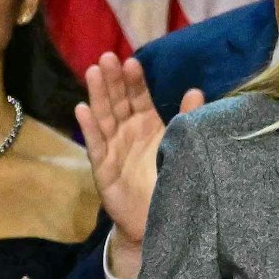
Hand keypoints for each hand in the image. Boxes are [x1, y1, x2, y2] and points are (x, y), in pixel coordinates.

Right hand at [73, 55, 203, 278]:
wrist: (158, 221)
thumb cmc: (170, 181)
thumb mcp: (182, 147)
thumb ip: (188, 119)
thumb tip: (196, 90)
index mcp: (147, 126)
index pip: (139, 97)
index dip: (134, 81)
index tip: (132, 62)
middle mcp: (128, 133)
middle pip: (117, 102)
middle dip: (112, 80)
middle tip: (107, 57)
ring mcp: (113, 149)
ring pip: (103, 117)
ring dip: (97, 94)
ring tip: (93, 72)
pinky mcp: (103, 168)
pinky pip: (95, 145)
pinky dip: (88, 127)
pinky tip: (82, 109)